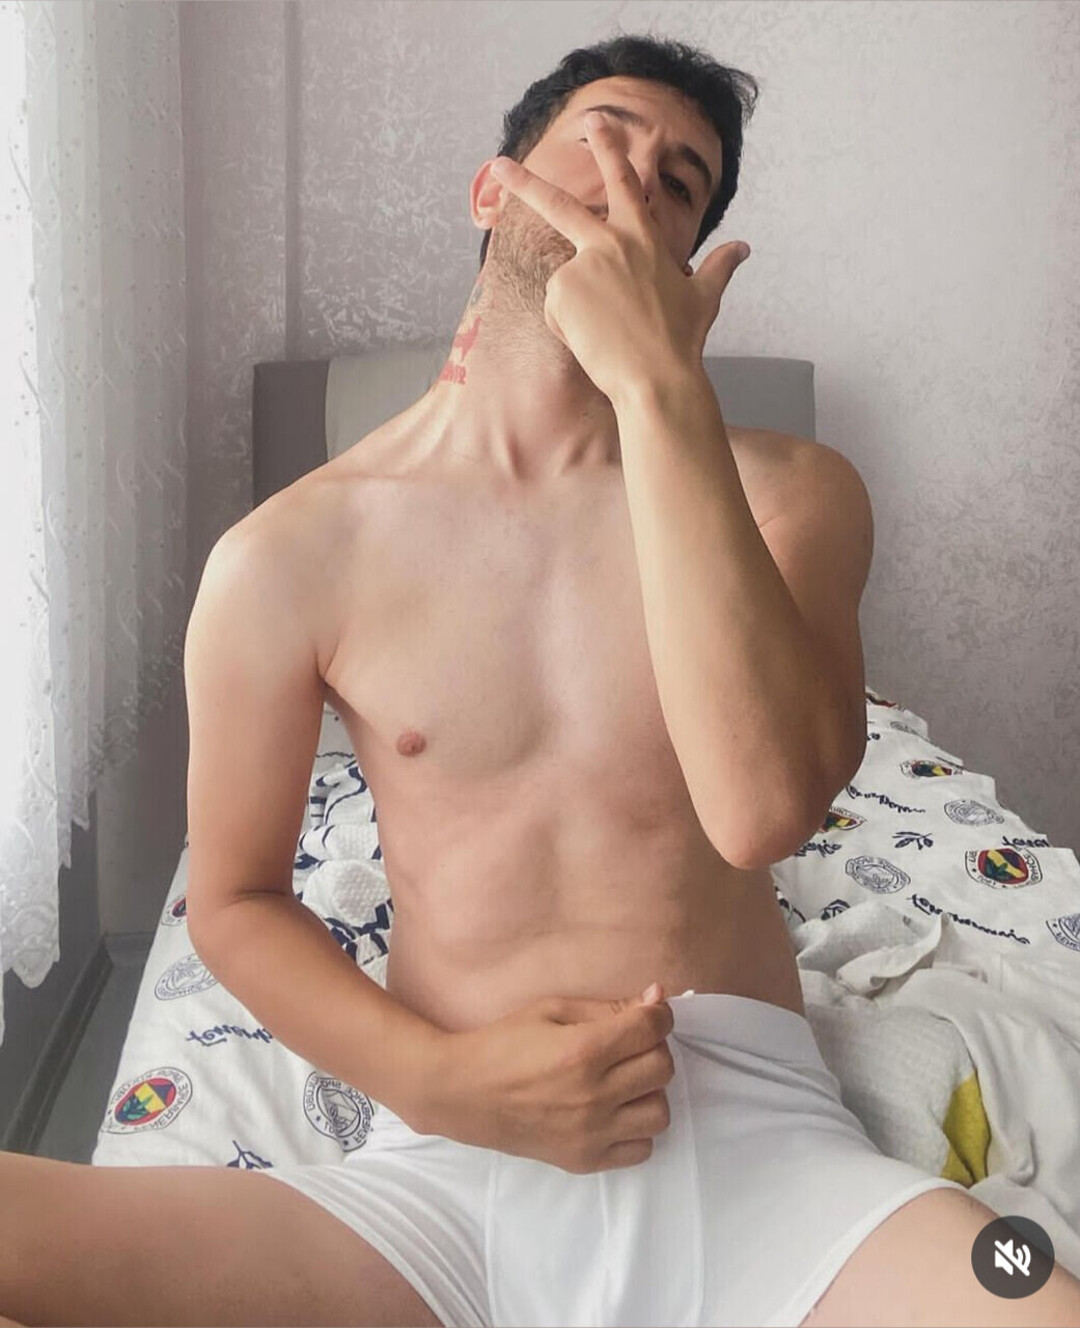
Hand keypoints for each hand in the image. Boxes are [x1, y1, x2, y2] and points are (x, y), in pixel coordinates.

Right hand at [425, 983, 674, 1173]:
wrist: (462, 1094)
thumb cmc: (504, 1042)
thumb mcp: (552, 1009)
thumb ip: (608, 1006)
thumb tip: (656, 997)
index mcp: (583, 1051)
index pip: (652, 1029)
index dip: (657, 1014)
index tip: (647, 1013)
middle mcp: (593, 1096)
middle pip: (662, 1068)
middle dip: (652, 1048)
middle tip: (629, 1044)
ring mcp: (591, 1133)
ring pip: (659, 1112)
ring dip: (648, 1091)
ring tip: (623, 1080)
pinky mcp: (585, 1160)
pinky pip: (641, 1148)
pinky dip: (635, 1127)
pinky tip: (613, 1110)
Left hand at [489, 111, 749, 403]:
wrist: (656, 378)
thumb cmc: (682, 341)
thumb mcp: (705, 298)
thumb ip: (719, 266)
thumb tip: (744, 247)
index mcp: (643, 238)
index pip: (624, 183)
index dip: (611, 150)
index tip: (596, 122)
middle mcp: (608, 243)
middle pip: (559, 206)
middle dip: (525, 183)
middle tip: (497, 165)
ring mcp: (581, 265)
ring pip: (566, 287)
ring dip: (580, 312)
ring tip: (611, 334)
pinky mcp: (561, 291)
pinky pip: (556, 312)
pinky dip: (569, 329)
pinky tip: (594, 341)